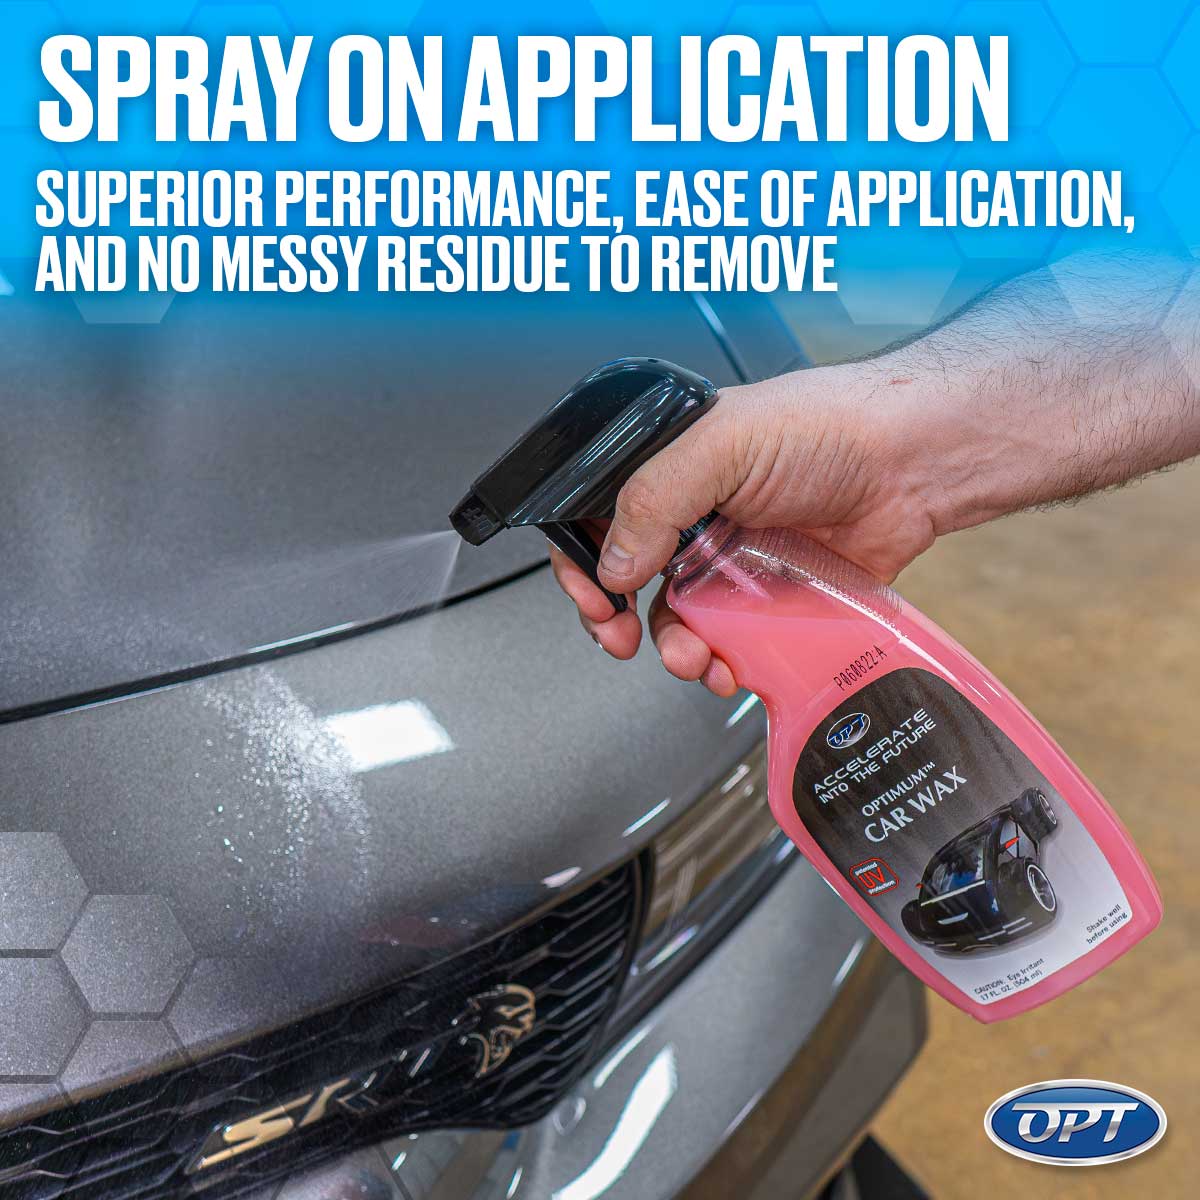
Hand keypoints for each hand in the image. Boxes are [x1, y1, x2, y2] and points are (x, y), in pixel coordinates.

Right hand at [548, 361, 941, 695]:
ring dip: (675, 649)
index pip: (599, 521)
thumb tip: (613, 562)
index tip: (593, 596)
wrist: (912, 465)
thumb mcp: (723, 443)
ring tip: (691, 657)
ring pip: (679, 621)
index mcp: (672, 471)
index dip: (584, 563)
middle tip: (619, 636)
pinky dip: (724, 665)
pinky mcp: (772, 601)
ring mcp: (732, 562)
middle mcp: (696, 517)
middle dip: (617, 619)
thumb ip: (655, 497)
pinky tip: (729, 668)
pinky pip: (732, 644)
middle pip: (630, 582)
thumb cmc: (829, 427)